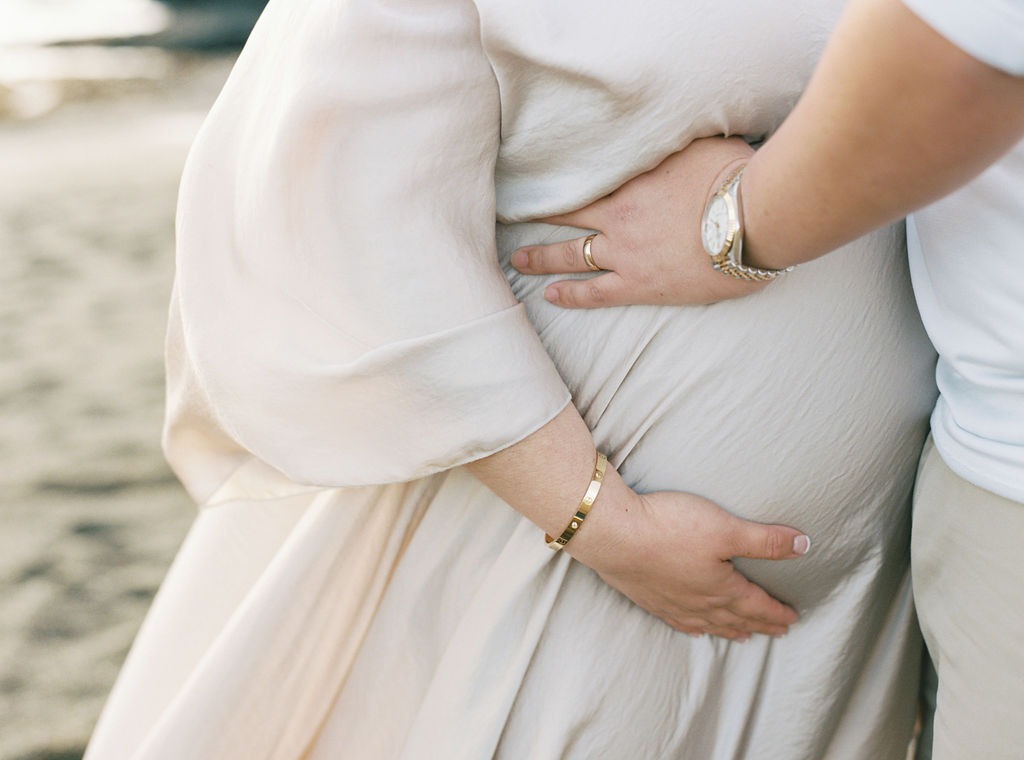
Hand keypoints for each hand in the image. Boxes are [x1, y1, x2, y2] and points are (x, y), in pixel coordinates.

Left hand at [511, 137, 765, 307]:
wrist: (753, 221)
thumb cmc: (734, 178)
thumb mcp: (699, 146)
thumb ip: (673, 145)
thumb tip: (665, 129)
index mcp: (630, 185)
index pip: (583, 186)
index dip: (557, 188)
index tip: (533, 187)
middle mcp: (620, 220)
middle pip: (568, 221)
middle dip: (538, 221)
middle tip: (511, 223)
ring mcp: (627, 255)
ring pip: (573, 257)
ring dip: (542, 260)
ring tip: (520, 261)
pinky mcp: (642, 286)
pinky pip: (596, 293)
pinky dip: (571, 294)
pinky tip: (551, 295)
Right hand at [570, 486, 809, 639]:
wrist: (614, 535)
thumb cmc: (669, 527)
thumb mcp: (726, 528)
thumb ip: (765, 540)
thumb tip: (804, 546)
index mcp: (722, 588)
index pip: (757, 604)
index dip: (777, 611)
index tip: (793, 618)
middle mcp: (699, 602)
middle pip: (736, 618)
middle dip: (759, 624)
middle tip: (776, 631)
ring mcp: (672, 603)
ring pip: (708, 623)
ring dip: (729, 629)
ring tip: (742, 635)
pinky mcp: (648, 597)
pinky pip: (678, 621)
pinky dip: (693, 627)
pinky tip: (693, 628)